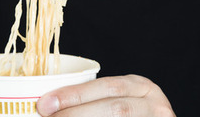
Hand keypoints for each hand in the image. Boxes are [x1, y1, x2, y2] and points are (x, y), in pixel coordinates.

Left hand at [37, 75, 174, 116]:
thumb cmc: (129, 111)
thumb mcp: (116, 98)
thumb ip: (90, 99)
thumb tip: (47, 104)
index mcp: (141, 87)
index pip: (106, 87)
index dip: (74, 95)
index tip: (45, 103)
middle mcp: (154, 105)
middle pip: (114, 108)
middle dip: (77, 112)